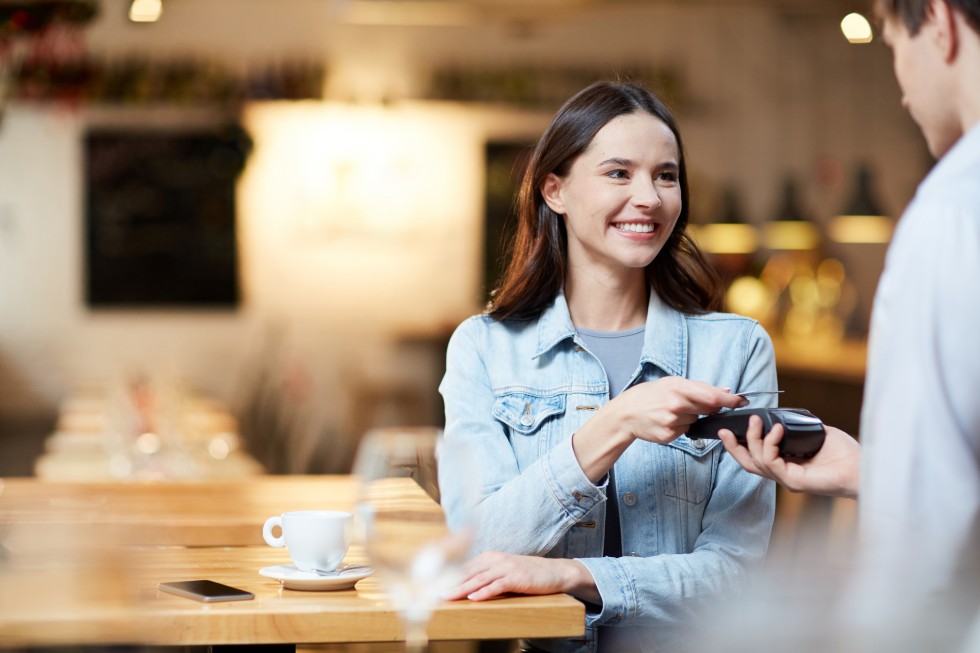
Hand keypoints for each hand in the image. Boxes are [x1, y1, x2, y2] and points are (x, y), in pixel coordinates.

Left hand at [444, 551, 598, 603]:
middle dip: (449, 583)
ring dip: (461, 588)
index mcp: (489, 557)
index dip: (448, 576)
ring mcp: (506, 568)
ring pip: (479, 579)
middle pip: (467, 572)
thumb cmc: (527, 574)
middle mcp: (495, 559)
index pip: (464, 567)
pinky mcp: (516, 578)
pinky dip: (484, 592)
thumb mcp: (504, 570)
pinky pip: (497, 585)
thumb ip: (486, 575)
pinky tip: (474, 598)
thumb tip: (466, 585)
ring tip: (447, 597)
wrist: (554, 572)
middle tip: (432, 593)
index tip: (432, 585)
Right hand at [613, 376, 747, 444]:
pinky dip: (681, 426)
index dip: (731, 400)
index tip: (742, 401)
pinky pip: (686, 431)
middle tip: (693, 402)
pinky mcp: (669, 436)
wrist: (627, 412)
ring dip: (691, 416)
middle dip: (709, 407)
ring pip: (696, 420)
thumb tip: (726, 391)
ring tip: (671, 411)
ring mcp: (672, 422)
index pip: (713, 396)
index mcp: (679, 388)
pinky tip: (667, 420)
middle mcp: (677, 406)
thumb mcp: (673, 382)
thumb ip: (700, 387)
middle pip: (708, 409)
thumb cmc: (651, 394)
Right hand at [718, 416, 860, 498]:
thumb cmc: (846, 454)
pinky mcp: (794, 482)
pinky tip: (777, 430)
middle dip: (734, 447)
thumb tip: (782, 417)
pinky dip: (770, 444)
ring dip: (753, 439)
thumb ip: (797, 427)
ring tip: (756, 421)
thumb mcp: (815, 433)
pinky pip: (771, 462)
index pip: (757, 458)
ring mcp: (788, 480)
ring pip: (756, 462)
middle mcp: (785, 475)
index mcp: (788, 465)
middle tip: (724, 430)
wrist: (865, 468)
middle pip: (749, 464)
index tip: (731, 430)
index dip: (742, 446)